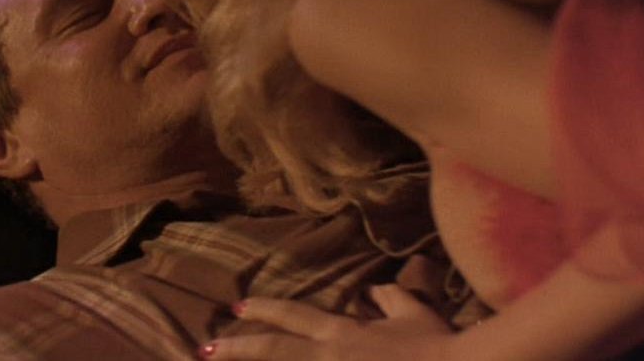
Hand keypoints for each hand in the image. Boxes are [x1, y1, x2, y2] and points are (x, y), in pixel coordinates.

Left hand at [199, 284, 456, 359]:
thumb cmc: (438, 347)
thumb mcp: (417, 316)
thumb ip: (393, 300)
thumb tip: (376, 288)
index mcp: (342, 333)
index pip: (294, 316)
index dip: (264, 309)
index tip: (237, 307)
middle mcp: (328, 356)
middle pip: (274, 349)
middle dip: (238, 349)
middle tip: (206, 348)